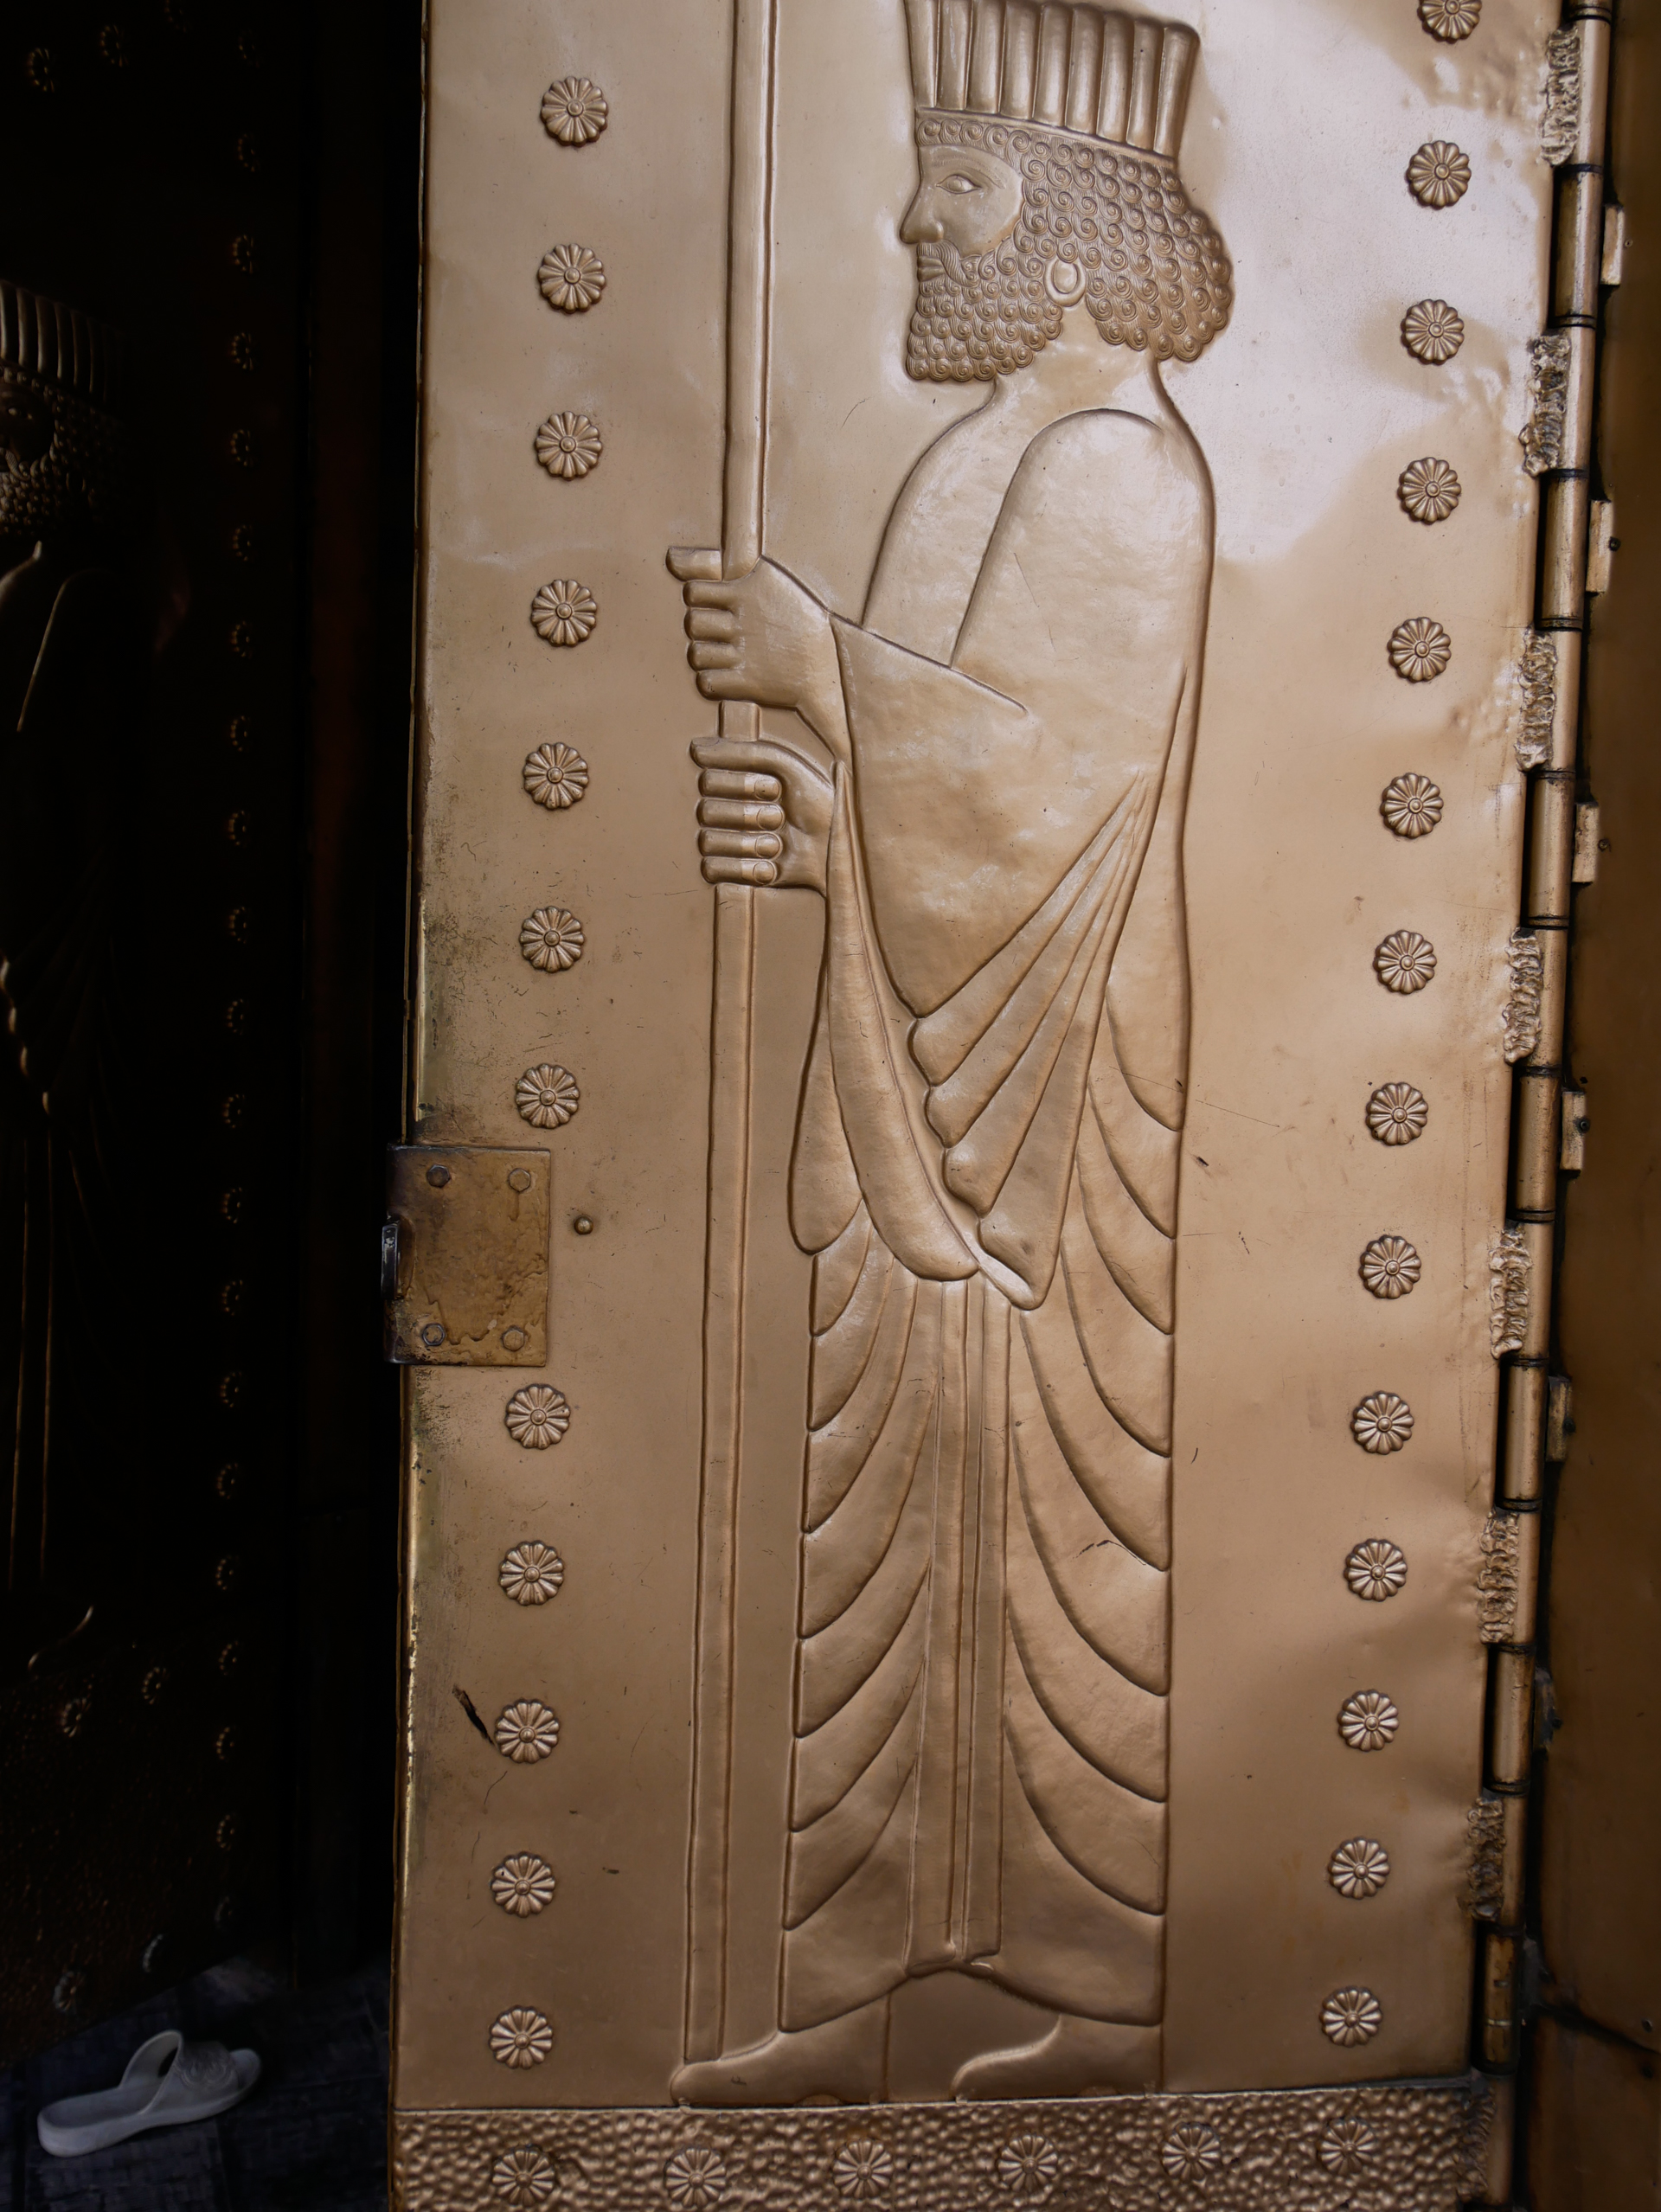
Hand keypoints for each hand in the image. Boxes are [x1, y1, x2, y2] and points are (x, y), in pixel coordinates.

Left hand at [667, 549, 846, 751]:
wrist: (828, 661)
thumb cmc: (795, 613)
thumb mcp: (764, 575)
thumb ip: (712, 563)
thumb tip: (669, 557)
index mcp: (746, 593)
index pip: (693, 593)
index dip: (699, 600)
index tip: (716, 606)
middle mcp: (743, 622)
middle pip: (693, 625)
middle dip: (703, 629)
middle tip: (723, 632)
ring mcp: (745, 654)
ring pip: (696, 655)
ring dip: (706, 655)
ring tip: (725, 653)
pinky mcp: (748, 683)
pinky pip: (707, 682)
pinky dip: (711, 680)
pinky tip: (727, 673)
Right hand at [690, 734, 831, 891]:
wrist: (835, 847)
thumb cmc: (814, 801)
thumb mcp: (784, 766)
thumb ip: (743, 753)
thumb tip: (697, 748)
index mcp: (733, 782)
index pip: (709, 781)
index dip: (743, 787)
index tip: (775, 789)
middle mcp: (726, 810)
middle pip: (707, 813)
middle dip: (749, 816)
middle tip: (779, 818)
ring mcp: (727, 842)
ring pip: (707, 841)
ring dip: (750, 844)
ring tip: (777, 845)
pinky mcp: (732, 871)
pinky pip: (712, 868)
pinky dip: (744, 869)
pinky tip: (769, 866)